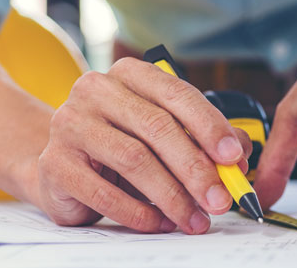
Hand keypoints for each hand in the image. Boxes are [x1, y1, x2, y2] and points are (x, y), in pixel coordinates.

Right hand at [37, 57, 251, 233]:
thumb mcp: (165, 133)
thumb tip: (241, 155)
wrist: (64, 163)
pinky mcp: (55, 164)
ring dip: (172, 196)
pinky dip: (139, 213)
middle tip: (221, 199)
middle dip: (196, 169)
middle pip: (158, 128)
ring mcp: (70, 124)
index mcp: (129, 74)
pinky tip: (161, 223)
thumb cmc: (123, 143)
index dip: (210, 126)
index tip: (235, 157)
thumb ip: (204, 138)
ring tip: (195, 218)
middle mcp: (96, 90)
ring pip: (134, 160)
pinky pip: (104, 193)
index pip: (177, 93)